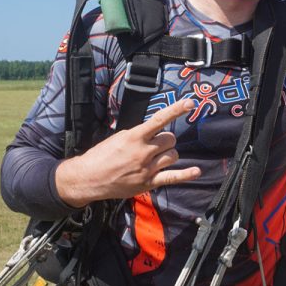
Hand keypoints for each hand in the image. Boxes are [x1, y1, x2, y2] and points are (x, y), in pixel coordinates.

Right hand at [56, 98, 201, 206]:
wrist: (88, 178)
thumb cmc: (100, 156)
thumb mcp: (118, 137)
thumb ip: (138, 134)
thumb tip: (154, 130)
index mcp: (134, 137)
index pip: (160, 119)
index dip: (176, 110)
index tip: (190, 103)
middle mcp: (143, 152)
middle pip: (170, 140)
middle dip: (166, 140)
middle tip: (155, 144)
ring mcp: (147, 168)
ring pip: (174, 155)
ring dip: (169, 154)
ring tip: (158, 157)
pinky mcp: (149, 183)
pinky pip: (173, 177)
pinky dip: (186, 174)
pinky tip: (197, 171)